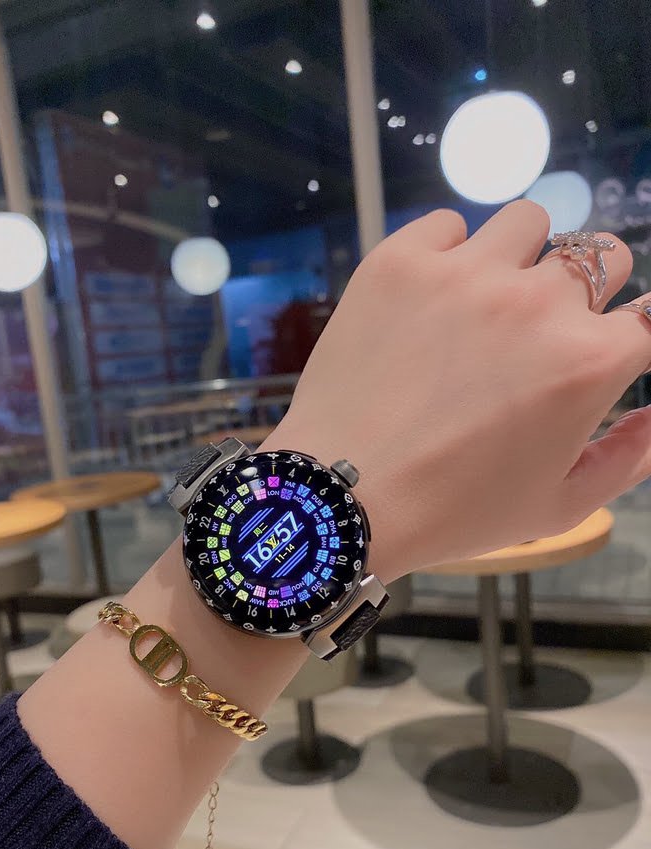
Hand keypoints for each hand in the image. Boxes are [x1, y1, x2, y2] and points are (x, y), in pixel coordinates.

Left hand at [267, 201, 650, 582]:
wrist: (342, 496)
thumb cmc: (453, 511)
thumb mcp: (558, 506)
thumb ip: (628, 457)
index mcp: (590, 360)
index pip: (649, 317)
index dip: (630, 335)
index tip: (602, 346)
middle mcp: (539, 301)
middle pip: (600, 255)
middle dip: (585, 290)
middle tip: (538, 332)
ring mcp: (467, 272)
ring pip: (527, 223)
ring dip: (521, 257)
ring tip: (485, 302)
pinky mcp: (401, 260)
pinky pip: (447, 224)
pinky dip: (448, 253)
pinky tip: (428, 298)